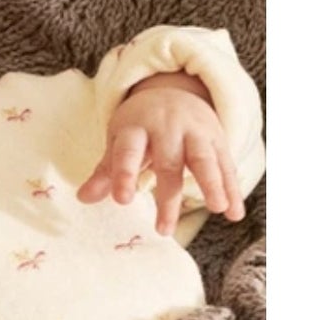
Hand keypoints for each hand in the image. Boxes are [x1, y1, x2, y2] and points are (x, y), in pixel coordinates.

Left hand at [77, 73, 245, 235]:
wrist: (174, 89)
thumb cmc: (140, 126)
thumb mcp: (119, 141)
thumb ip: (106, 172)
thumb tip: (83, 199)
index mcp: (136, 128)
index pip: (128, 151)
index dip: (124, 174)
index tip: (122, 201)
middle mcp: (167, 128)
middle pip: (168, 163)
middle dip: (167, 196)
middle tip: (163, 230)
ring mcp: (195, 132)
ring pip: (204, 159)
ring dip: (212, 184)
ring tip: (218, 209)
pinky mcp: (217, 139)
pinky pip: (226, 165)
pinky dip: (232, 188)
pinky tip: (235, 214)